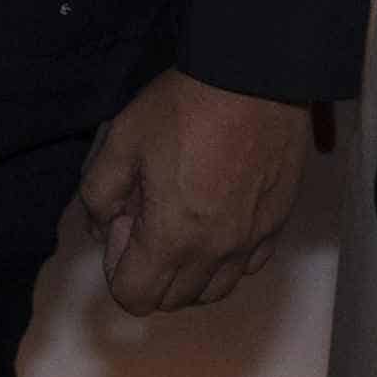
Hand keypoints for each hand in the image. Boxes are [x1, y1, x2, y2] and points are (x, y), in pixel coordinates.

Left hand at [74, 71, 308, 315]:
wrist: (255, 77)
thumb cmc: (186, 106)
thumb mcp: (123, 139)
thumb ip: (99, 192)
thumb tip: (101, 226)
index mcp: (172, 236)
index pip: (134, 297)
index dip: (117, 268)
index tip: (124, 225)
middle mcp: (215, 251)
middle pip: (172, 300)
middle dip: (150, 271)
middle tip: (148, 219)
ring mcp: (251, 241)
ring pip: (213, 291)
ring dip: (188, 272)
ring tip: (182, 223)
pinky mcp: (277, 224)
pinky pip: (248, 266)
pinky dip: (227, 259)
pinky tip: (217, 220)